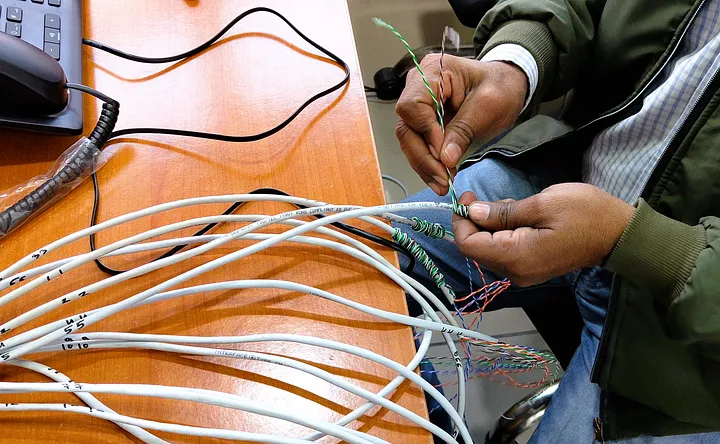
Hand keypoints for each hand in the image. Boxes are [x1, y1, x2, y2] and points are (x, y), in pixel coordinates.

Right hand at [395, 54, 527, 194]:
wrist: (507, 87)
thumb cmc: (500, 87)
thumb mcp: (488, 107)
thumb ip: (464, 131)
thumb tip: (444, 158)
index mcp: (433, 71)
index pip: (413, 106)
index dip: (426, 132)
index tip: (443, 153)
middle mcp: (418, 86)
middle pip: (406, 126)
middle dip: (423, 156)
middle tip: (442, 178)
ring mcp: (418, 105)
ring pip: (409, 140)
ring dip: (424, 165)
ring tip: (443, 183)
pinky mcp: (423, 122)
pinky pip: (418, 146)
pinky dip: (428, 164)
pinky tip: (440, 178)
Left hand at [452, 184, 633, 285]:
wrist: (619, 234)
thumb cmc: (585, 213)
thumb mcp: (542, 204)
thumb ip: (503, 212)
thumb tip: (472, 212)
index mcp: (516, 257)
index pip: (468, 245)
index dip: (461, 220)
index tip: (467, 196)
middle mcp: (515, 272)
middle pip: (476, 249)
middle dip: (473, 221)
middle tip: (483, 197)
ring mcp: (524, 273)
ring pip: (489, 249)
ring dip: (489, 225)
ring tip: (510, 204)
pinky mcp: (531, 267)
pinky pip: (504, 251)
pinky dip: (502, 232)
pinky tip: (517, 215)